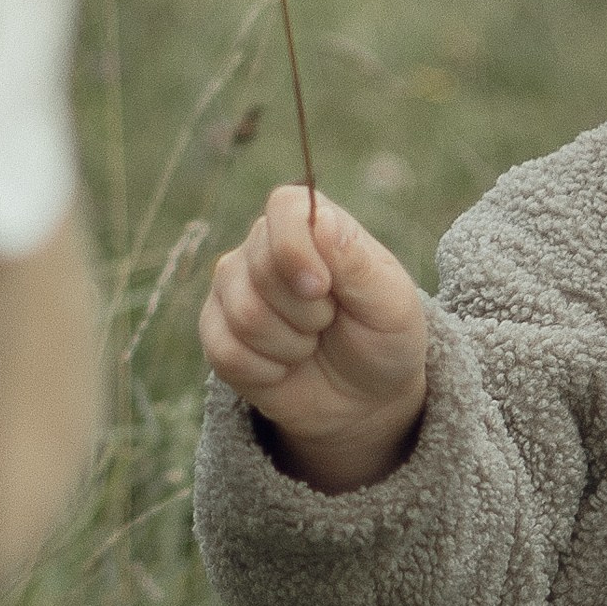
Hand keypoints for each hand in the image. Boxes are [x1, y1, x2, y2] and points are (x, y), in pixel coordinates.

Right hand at [201, 186, 427, 491]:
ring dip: (290, 345)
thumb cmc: (382, 340)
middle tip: (329, 322)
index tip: (323, 288)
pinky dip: (266, 371)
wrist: (363, 398)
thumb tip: (321, 219)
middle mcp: (264, 249)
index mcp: (312, 226)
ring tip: (309, 344)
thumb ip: (357, 261)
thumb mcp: (390, 304)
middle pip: (262, 269)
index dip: (297, 249)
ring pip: (245, 314)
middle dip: (307, 313)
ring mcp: (233, 289)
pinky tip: (284, 367)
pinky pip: (226, 352)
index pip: (285, 207)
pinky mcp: (216, 332)